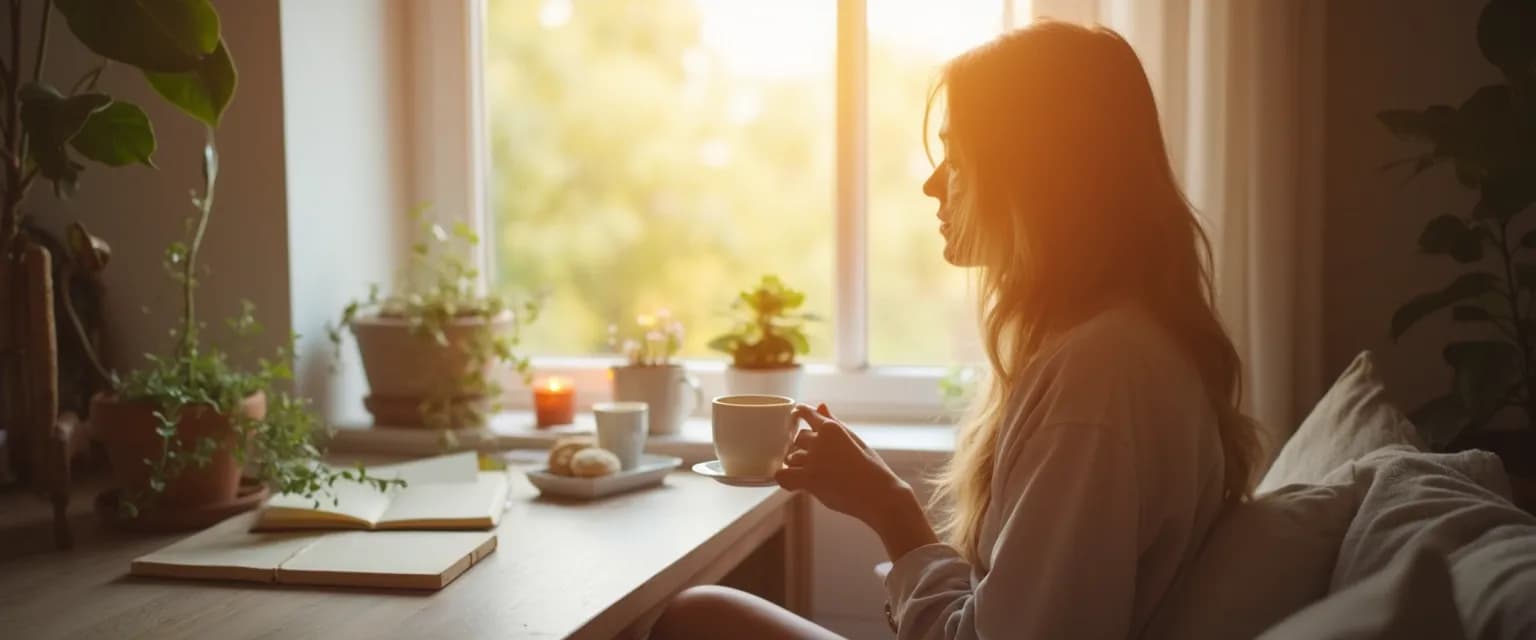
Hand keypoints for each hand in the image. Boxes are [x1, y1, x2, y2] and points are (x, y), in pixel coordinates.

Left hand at [776, 404, 938, 559]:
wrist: (880, 496)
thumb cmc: (871, 469)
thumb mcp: (855, 440)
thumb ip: (834, 423)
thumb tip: (821, 405)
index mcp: (832, 427)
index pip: (806, 414)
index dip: (799, 415)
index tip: (796, 416)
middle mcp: (820, 440)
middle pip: (798, 439)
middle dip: (803, 447)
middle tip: (818, 461)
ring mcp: (813, 459)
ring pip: (791, 457)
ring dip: (798, 465)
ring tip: (817, 476)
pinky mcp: (809, 479)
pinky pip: (783, 475)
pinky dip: (785, 479)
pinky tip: (796, 483)